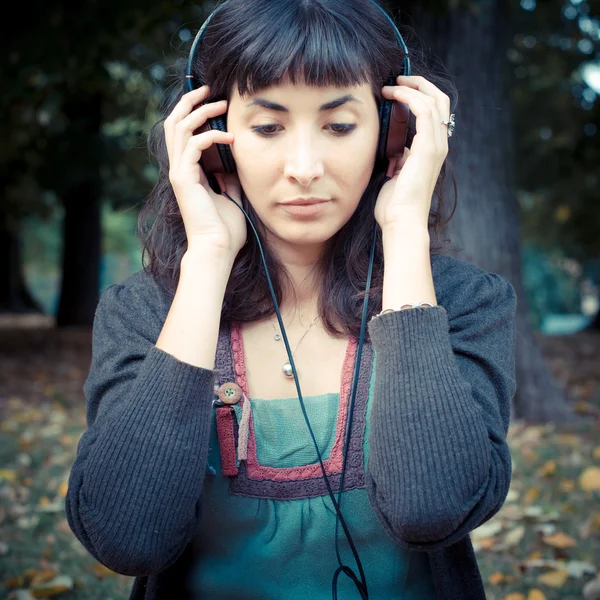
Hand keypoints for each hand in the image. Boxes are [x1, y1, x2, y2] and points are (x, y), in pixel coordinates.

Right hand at [164, 85, 246, 256]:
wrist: (217, 248)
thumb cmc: (226, 228)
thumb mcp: (231, 195)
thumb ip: (229, 178)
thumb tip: (233, 164)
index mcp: (189, 171)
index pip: (184, 133)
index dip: (194, 112)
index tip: (214, 100)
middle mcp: (179, 168)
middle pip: (174, 122)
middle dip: (190, 102)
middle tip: (210, 89)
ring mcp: (179, 172)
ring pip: (179, 127)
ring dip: (201, 112)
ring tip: (221, 104)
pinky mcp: (184, 179)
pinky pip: (193, 145)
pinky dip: (211, 136)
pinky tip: (229, 137)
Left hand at [374, 75, 450, 232]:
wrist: (401, 220)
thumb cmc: (395, 204)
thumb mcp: (398, 173)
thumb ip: (401, 157)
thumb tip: (396, 148)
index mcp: (433, 150)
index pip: (434, 112)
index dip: (418, 95)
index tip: (396, 90)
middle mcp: (439, 145)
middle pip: (439, 100)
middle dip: (419, 85)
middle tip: (397, 79)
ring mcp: (436, 145)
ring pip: (433, 101)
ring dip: (411, 88)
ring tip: (390, 85)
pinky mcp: (428, 148)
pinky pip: (424, 110)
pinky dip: (409, 97)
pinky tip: (393, 94)